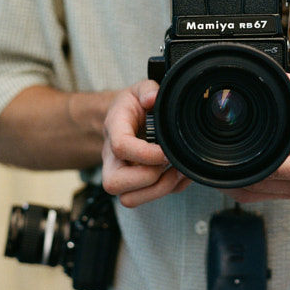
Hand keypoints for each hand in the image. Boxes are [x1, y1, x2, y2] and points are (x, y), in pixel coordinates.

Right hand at [101, 80, 190, 207]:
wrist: (124, 120)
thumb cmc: (132, 107)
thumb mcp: (139, 89)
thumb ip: (147, 89)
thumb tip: (152, 97)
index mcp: (114, 130)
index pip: (121, 147)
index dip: (146, 154)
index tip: (166, 150)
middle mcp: (112, 158)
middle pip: (115, 184)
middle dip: (149, 178)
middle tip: (169, 163)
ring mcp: (121, 175)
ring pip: (129, 199)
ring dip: (159, 190)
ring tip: (177, 171)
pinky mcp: (133, 186)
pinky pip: (147, 200)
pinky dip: (168, 190)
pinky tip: (178, 173)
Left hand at [221, 73, 289, 203]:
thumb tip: (279, 80)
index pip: (270, 173)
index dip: (247, 165)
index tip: (228, 154)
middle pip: (259, 188)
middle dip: (236, 175)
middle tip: (214, 159)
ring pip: (258, 195)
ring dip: (238, 182)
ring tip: (220, 163)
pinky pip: (265, 193)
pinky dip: (248, 184)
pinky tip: (236, 169)